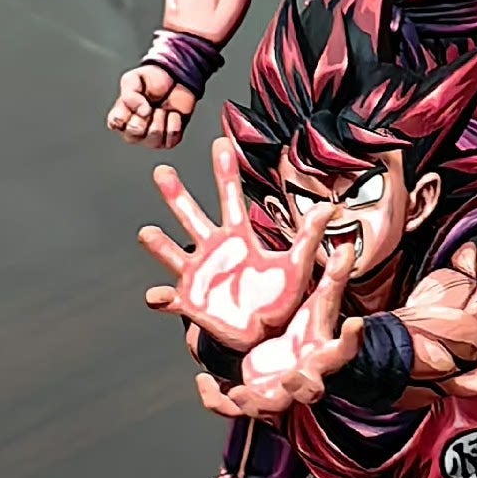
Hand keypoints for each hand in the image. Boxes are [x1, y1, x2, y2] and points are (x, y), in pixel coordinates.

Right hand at [108, 65, 197, 150]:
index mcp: (120, 116)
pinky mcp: (169, 140)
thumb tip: (141, 111)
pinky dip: (174, 123)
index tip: (136, 98)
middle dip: (145, 115)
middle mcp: (133, 130)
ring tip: (162, 108)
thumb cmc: (151, 81)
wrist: (176, 79)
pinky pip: (171, 139)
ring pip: (154, 136)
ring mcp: (150, 138)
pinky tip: (172, 114)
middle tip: (150, 104)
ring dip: (161, 117)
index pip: (115, 123)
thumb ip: (130, 94)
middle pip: (134, 133)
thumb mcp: (134, 79)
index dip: (127, 111)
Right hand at [140, 138, 334, 353]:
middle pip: (191, 216)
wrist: (266, 335)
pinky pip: (171, 300)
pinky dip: (161, 299)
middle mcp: (214, 251)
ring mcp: (199, 275)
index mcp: (239, 238)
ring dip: (159, 244)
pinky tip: (156, 296)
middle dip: (176, 195)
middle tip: (162, 171)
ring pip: (172, 253)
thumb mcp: (297, 265)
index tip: (219, 142)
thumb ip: (309, 236)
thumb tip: (329, 207)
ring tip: (147, 232)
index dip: (225, 171)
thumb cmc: (279, 299)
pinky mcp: (191, 302)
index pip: (230, 197)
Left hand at [197, 242, 361, 419]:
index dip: (352, 339)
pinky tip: (203, 381)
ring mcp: (279, 394)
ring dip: (254, 403)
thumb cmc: (307, 335)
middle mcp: (305, 379)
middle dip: (300, 386)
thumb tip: (347, 246)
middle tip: (290, 376)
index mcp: (324, 355)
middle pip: (310, 391)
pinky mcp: (252, 399)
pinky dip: (216, 400)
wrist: (291, 365)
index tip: (356, 323)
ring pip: (269, 407)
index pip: (345, 349)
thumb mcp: (317, 306)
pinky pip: (232, 409)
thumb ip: (332, 279)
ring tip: (238, 392)